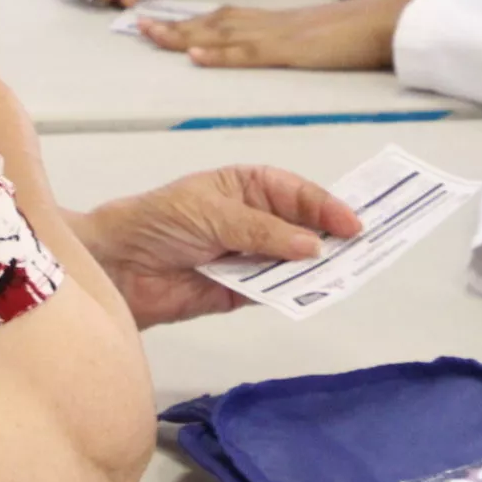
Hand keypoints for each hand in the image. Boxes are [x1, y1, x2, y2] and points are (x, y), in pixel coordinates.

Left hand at [73, 166, 361, 327]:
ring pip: (292, 262)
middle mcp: (253, 221)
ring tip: (347, 274)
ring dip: (316, 268)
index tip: (352, 224)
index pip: (297, 194)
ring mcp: (247, 257)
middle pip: (302, 228)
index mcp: (247, 188)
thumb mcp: (214, 213)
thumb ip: (263, 231)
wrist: (117, 265)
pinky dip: (292, 293)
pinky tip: (313, 294)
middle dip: (329, 237)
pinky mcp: (237, 293)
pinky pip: (273, 291)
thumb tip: (311, 245)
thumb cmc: (161, 220)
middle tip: (364, 249)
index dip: (326, 207)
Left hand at [140, 0, 420, 70]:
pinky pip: (250, 52)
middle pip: (212, 22)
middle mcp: (268, 24)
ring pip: (222, 33)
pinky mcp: (291, 51)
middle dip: (174, 25)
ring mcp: (277, 36)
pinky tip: (198, 56)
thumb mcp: (317, 38)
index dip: (190, 20)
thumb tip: (281, 51)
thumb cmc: (359, 31)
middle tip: (138, 25)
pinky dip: (221, 54)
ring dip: (184, 35)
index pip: (222, 18)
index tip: (161, 22)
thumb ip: (293, 43)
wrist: (388, 20)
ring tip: (151, 36)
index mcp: (273, 22)